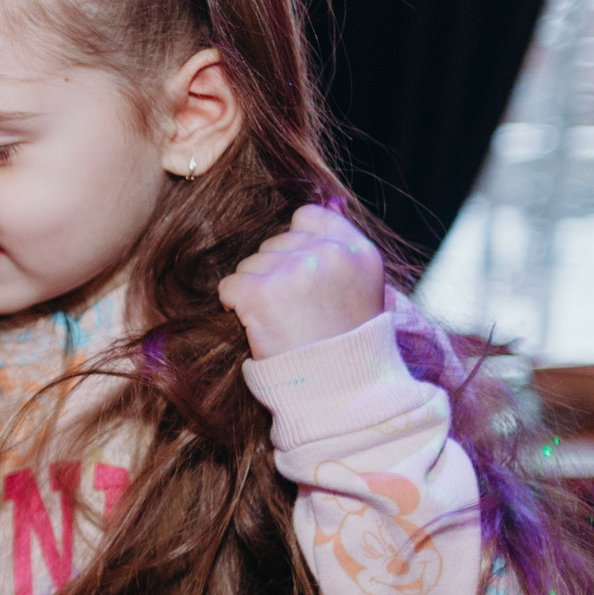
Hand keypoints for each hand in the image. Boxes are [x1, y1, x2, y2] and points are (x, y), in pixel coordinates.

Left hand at [218, 203, 386, 358]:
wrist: (337, 390)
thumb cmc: (344, 342)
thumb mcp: (364, 287)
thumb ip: (340, 247)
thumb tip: (322, 204)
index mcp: (357, 251)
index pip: (307, 217)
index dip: (297, 246)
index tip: (304, 279)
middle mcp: (328, 255)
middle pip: (273, 243)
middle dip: (276, 273)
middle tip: (297, 311)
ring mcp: (293, 271)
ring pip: (249, 264)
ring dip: (257, 291)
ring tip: (284, 321)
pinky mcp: (260, 293)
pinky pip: (229, 286)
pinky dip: (236, 306)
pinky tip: (260, 326)